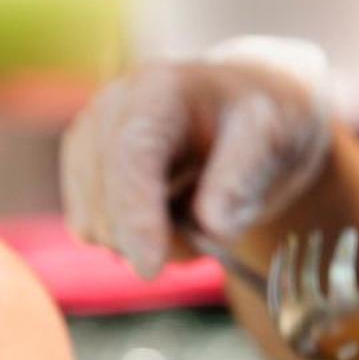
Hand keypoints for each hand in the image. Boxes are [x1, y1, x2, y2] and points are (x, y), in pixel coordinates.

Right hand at [60, 37, 333, 279]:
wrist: (248, 112)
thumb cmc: (265, 123)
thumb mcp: (275, 139)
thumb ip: (243, 178)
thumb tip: (213, 227)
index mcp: (162, 90)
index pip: (131, 156)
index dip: (135, 215)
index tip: (150, 269)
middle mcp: (113, 106)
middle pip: (102, 196)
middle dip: (150, 238)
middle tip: (209, 239)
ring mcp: (90, 137)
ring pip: (91, 220)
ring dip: (142, 243)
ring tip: (195, 220)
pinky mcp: (83, 167)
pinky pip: (90, 227)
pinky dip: (129, 240)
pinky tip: (167, 219)